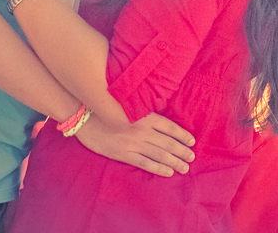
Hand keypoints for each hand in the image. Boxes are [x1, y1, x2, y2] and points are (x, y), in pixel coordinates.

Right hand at [74, 111, 196, 176]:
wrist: (85, 116)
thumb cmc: (107, 107)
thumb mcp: (129, 104)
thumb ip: (145, 111)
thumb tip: (161, 116)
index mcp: (145, 117)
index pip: (170, 128)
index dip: (183, 135)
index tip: (192, 141)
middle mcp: (142, 131)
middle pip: (168, 143)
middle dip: (182, 151)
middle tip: (192, 158)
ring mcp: (133, 144)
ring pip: (159, 154)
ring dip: (175, 161)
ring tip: (185, 167)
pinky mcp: (123, 154)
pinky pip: (145, 163)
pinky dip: (158, 168)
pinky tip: (168, 172)